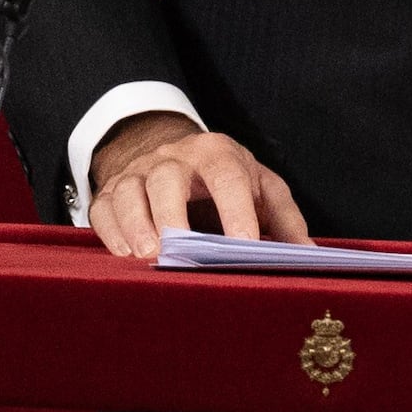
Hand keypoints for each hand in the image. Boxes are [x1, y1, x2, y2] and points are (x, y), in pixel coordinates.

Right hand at [83, 114, 307, 259]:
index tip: (243, 245)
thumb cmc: (226, 180)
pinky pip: (102, 209)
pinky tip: (124, 255)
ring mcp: (138, 173)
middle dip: (171, 214)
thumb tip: (309, 256)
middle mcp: (173, 158)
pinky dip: (110, 233)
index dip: (236, 210)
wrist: (175, 155)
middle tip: (177, 251)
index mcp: (218, 154)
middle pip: (167, 178)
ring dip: (135, 225)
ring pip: (128, 192)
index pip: (228, 177)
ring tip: (147, 257)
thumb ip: (285, 219)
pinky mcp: (110, 191)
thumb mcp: (262, 189)